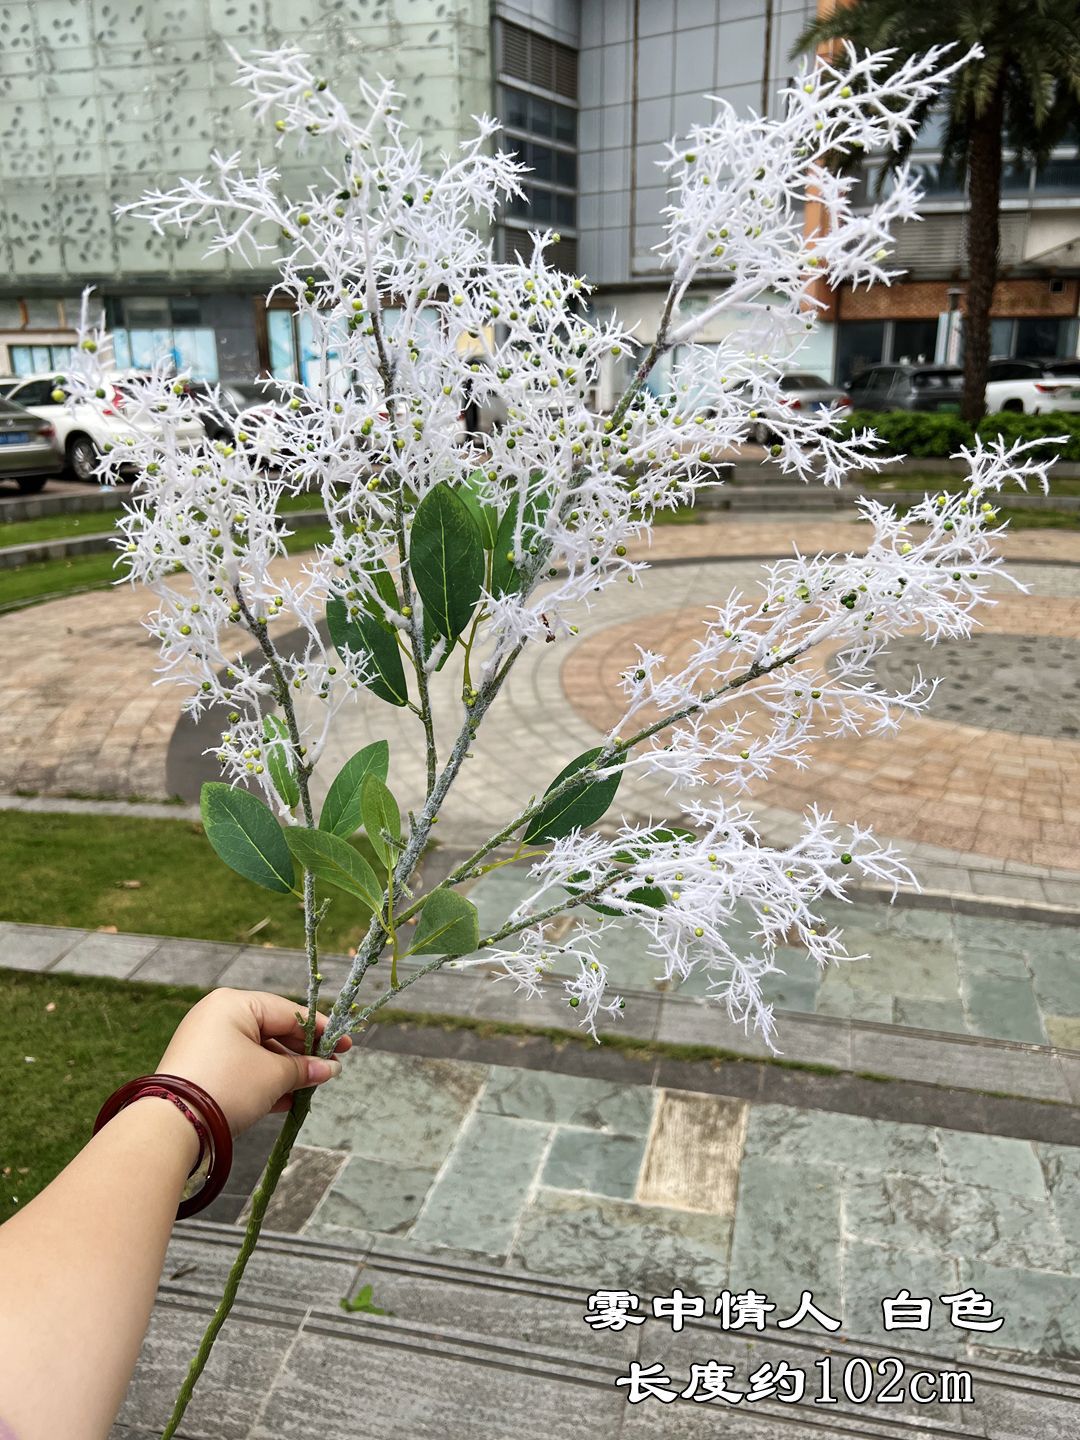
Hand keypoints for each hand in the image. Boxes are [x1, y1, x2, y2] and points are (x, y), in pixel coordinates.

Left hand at [156, 989, 351, 1135]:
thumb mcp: (273, 1075)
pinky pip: (240, 1068)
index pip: (288, 1011)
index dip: (321, 1031)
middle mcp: (217, 1016)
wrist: (173, 1125)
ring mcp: (205, 1043)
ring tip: (308, 1089)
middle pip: (273, 1031)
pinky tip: (284, 1101)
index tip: (346, 1046)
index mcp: (234, 1003)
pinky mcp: (199, 1068)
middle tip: (329, 1069)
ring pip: (257, 1053)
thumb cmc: (228, 1086)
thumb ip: (304, 1068)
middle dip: (302, 1054)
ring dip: (284, 1072)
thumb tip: (329, 1069)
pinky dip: (262, 1081)